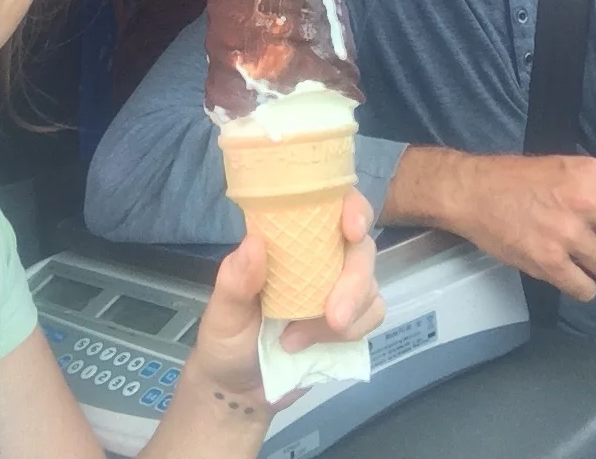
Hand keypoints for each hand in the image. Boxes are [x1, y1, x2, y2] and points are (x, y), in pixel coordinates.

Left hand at [188, 190, 384, 410]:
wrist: (239, 390)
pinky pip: (372, 316)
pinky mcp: (353, 321)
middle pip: (362, 249)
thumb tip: (255, 242)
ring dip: (345, 316)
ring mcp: (341, 288)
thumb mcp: (223, 309)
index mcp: (292, 239)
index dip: (352, 208)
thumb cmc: (226, 337)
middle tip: (334, 316)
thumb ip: (236, 279)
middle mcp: (323, 256)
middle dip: (354, 281)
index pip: (333, 205)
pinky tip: (311, 345)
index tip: (351, 229)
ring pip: (371, 286)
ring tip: (294, 340)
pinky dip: (350, 334)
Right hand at [454, 152, 595, 302]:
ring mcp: (568, 235)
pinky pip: (587, 290)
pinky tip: (568, 273)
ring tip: (582, 259)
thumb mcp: (566, 166)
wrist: (472, 191)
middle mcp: (586, 202)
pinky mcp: (549, 263)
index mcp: (592, 173)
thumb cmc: (518, 178)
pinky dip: (580, 287)